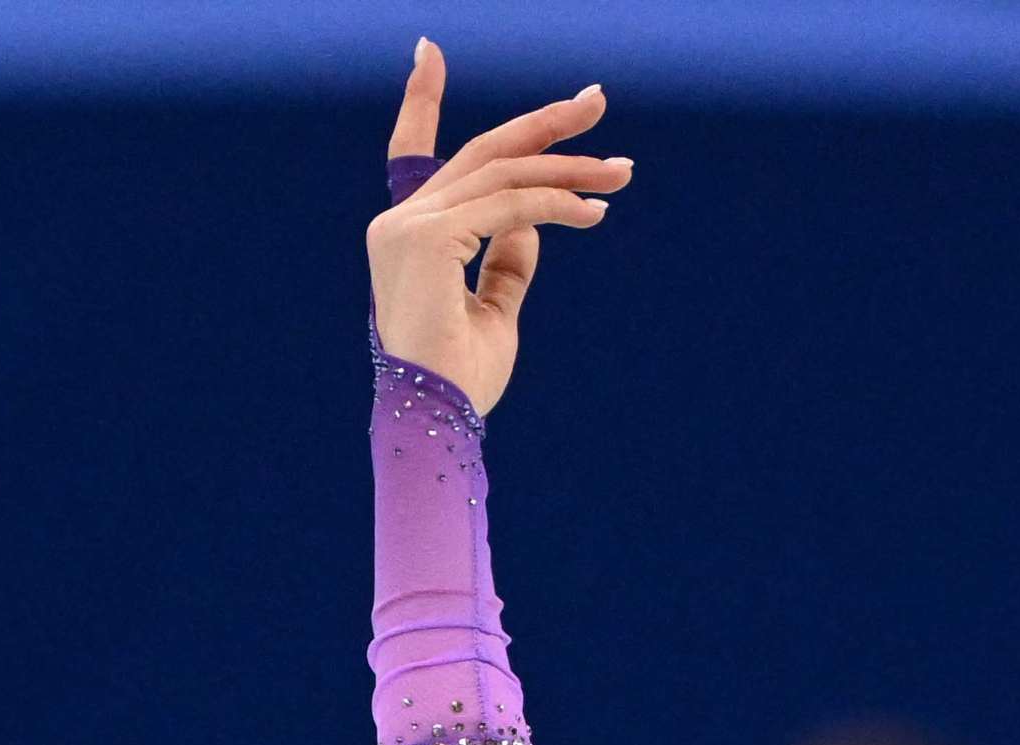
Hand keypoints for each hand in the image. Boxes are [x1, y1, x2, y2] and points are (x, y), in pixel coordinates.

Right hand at [366, 40, 632, 415]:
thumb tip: (537, 219)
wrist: (435, 421)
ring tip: (621, 174)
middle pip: (482, 153)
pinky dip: (558, 204)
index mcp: (405, 233)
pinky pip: (511, 206)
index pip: (412, 151)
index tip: (429, 50)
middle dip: (543, 125)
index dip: (420, 98)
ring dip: (571, 171)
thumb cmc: (460, 378)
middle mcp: (398, 221)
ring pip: (505, 175)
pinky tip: (595, 211)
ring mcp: (409, 227)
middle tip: (599, 102)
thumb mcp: (494, 307)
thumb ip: (509, 257)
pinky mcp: (429, 239)